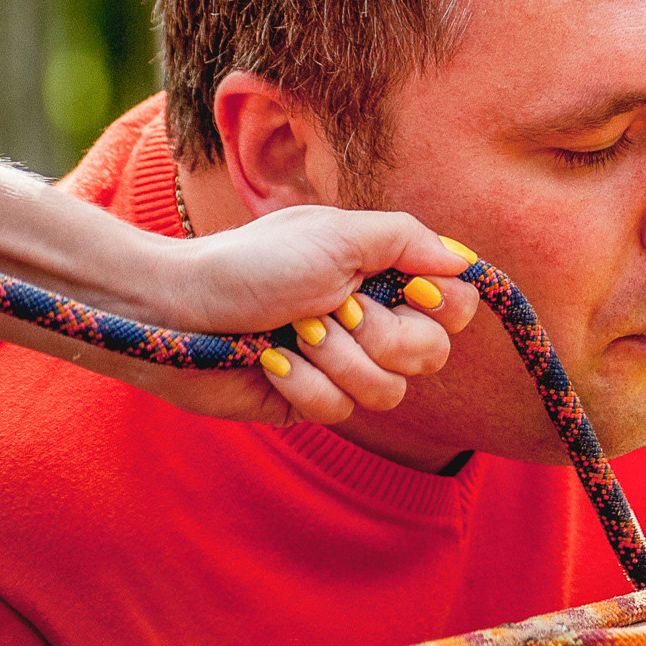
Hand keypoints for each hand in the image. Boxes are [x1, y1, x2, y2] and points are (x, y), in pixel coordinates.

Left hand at [132, 207, 480, 426]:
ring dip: (336, 359)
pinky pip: (340, 411)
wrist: (180, 308)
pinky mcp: (312, 403)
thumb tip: (465, 262)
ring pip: (389, 392)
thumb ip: (409, 240)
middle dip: (379, 334)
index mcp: (386, 280)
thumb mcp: (338, 234)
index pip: (457, 307)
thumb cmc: (254, 261)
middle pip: (431, 354)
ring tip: (295, 333)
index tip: (408, 289)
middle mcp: (374, 325)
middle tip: (332, 309)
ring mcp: (345, 368)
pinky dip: (302, 382)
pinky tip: (271, 361)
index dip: (442, 305)